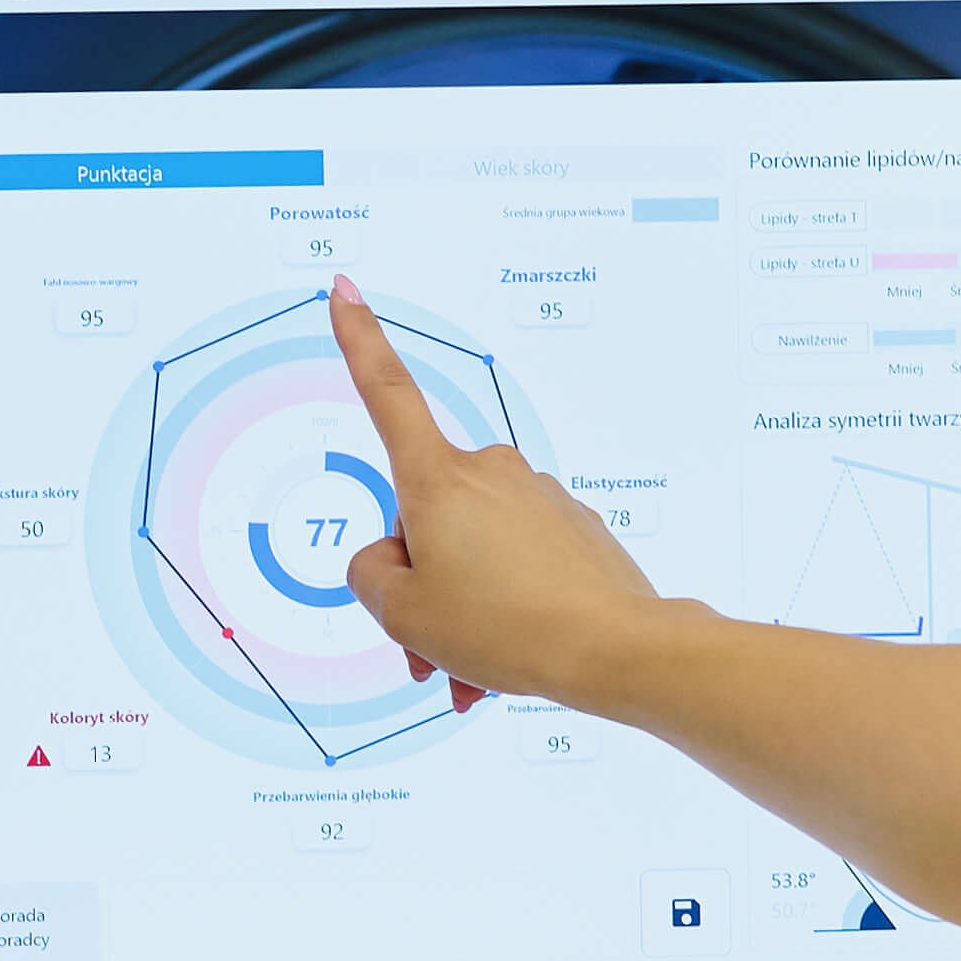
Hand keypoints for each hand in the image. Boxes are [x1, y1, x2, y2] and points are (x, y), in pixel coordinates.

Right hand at [327, 280, 673, 714]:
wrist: (616, 650)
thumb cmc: (508, 627)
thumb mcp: (403, 615)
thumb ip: (370, 576)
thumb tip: (390, 559)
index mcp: (437, 481)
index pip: (386, 393)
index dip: (358, 338)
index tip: (345, 290)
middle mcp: (488, 472)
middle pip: (425, 517)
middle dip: (418, 577)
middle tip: (429, 647)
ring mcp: (536, 497)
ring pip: (471, 548)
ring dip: (461, 603)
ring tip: (471, 670)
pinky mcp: (572, 528)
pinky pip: (517, 561)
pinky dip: (504, 605)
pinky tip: (512, 651)